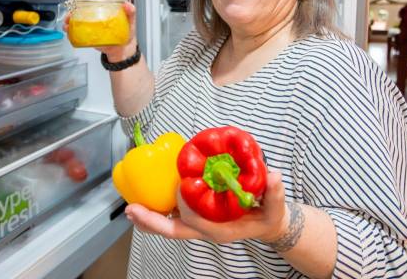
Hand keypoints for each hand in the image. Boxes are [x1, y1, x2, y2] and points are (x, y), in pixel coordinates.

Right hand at [63, 1, 137, 61]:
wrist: (124, 49)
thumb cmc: (127, 33)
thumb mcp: (131, 21)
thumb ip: (131, 12)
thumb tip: (128, 5)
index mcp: (103, 12)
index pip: (90, 4)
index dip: (80, 3)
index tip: (76, 3)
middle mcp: (95, 19)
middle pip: (79, 14)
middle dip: (71, 14)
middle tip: (69, 16)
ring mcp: (91, 28)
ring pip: (76, 24)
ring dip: (69, 24)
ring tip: (67, 26)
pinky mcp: (90, 38)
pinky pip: (78, 35)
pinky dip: (72, 35)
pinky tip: (70, 34)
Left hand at [125, 172, 288, 243]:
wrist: (269, 225)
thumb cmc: (269, 215)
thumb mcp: (276, 206)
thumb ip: (275, 192)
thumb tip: (274, 176)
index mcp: (222, 230)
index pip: (196, 221)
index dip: (185, 204)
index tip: (181, 184)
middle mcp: (206, 231)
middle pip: (174, 231)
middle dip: (152, 222)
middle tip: (132, 210)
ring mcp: (200, 227)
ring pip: (170, 227)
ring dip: (150, 219)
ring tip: (130, 210)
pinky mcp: (197, 218)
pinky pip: (174, 218)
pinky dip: (159, 211)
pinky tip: (147, 200)